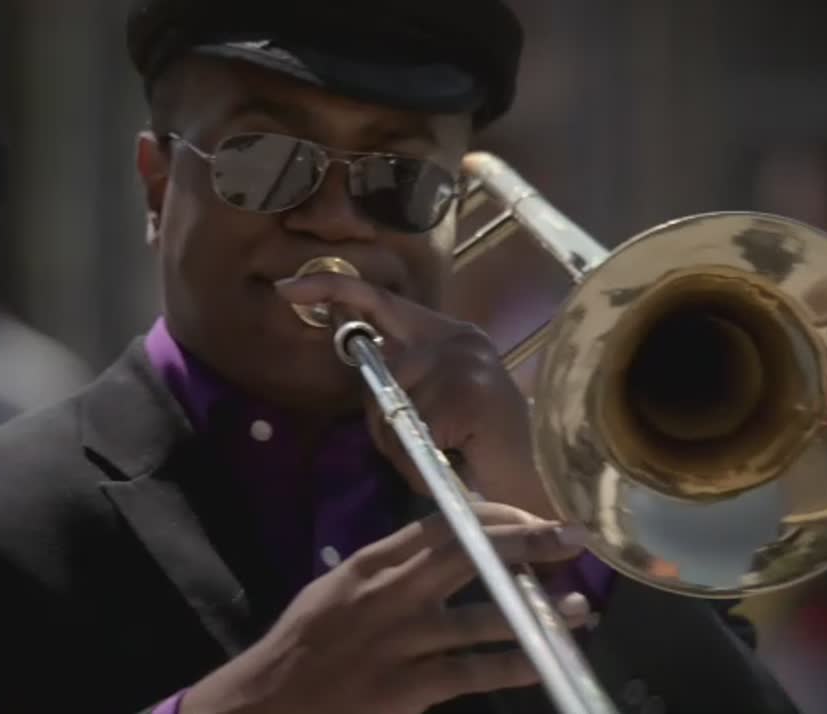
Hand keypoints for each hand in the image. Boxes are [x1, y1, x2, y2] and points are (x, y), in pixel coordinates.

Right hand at [180, 502, 590, 713]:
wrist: (269, 702)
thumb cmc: (303, 645)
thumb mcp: (335, 590)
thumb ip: (384, 570)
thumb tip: (438, 548)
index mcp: (369, 565)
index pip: (439, 526)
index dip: (491, 516)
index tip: (529, 513)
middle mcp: (388, 595)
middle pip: (468, 557)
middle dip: (525, 542)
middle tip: (572, 535)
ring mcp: (400, 642)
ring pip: (480, 617)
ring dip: (535, 611)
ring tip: (579, 605)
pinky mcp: (407, 687)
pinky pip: (471, 671)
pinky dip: (512, 664)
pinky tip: (544, 659)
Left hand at [275, 274, 551, 516]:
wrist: (541, 486)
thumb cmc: (481, 454)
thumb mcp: (430, 407)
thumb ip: (396, 384)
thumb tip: (357, 367)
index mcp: (445, 333)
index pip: (378, 299)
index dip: (331, 290)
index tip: (285, 288)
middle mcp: (456, 336)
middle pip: (377, 370)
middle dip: (382, 418)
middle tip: (423, 446)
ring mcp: (465, 361)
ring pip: (390, 405)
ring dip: (403, 446)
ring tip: (445, 456)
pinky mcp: (469, 392)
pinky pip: (411, 430)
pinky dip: (419, 460)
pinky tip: (453, 462)